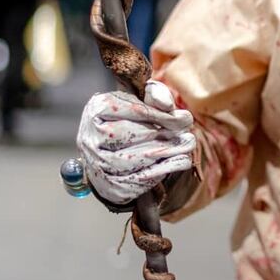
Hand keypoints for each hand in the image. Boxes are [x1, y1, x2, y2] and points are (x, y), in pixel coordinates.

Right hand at [77, 80, 194, 205]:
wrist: (113, 156)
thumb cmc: (131, 120)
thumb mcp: (142, 100)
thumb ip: (155, 94)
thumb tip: (167, 105)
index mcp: (97, 109)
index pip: (132, 110)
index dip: (161, 115)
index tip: (185, 118)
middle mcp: (92, 137)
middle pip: (133, 134)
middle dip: (165, 133)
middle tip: (186, 132)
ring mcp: (99, 164)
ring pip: (137, 158)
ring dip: (169, 150)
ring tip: (188, 143)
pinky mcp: (112, 185)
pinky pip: (141, 178)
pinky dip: (166, 168)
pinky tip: (182, 159)